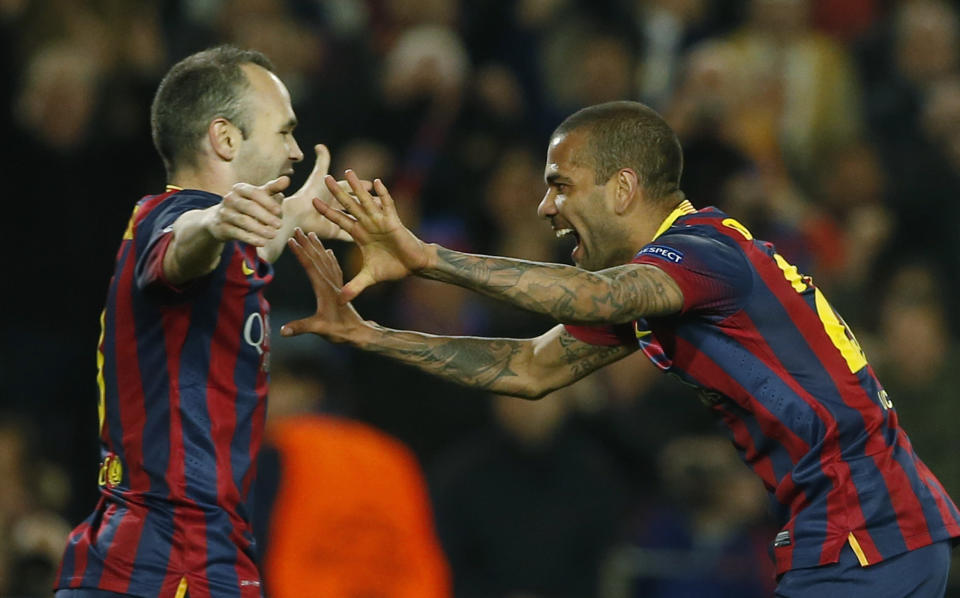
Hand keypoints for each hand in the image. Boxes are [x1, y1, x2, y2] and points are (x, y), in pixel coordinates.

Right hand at [205, 176, 287, 245]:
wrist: (219, 220)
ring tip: (273, 235)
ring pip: (243, 221)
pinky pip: (237, 233)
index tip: (279, 211)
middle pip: (249, 207)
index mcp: (240, 189)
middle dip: (266, 216)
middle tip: (279, 225)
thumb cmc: (246, 205)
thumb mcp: (258, 196)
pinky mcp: (222, 227)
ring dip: (260, 229)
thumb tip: (286, 179)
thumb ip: (273, 188)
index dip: (267, 202)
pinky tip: (263, 242)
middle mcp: (230, 199)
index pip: (255, 193)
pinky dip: (251, 238)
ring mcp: (225, 213)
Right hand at [280, 229, 365, 340]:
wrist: (360, 333)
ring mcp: (336, 284)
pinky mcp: (340, 288)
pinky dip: (330, 258)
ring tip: (311, 234)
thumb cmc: (341, 332)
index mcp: (325, 288)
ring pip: (326, 260)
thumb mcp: (319, 329)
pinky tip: (329, 252)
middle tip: (297, 229)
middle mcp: (331, 283)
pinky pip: (335, 268)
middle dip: (307, 243)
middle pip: (317, 258)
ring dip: (317, 247)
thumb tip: (282, 330)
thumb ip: (301, 327)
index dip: (300, 252)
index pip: (310, 266)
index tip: (291, 239)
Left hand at [286, 144, 372, 241]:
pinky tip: (368, 234)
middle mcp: (335, 206)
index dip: (359, 186)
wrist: (299, 214)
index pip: (350, 188)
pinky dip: (356, 235)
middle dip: (366, 202)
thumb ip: (322, 161)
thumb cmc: (310, 194)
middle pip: (354, 203)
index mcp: (334, 193)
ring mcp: (335, 220)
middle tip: (379, 201)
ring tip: (378, 218)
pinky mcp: (334, 232)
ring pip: (354, 219)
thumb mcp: (319, 175)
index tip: (371, 184)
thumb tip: (320, 145)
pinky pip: (346, 235)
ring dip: (364, 218)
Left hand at [317, 171, 433, 301]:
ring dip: (358, 187)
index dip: (328, 212)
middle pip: (350, 206)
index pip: (340, 220)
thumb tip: (340, 300)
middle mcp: (369, 225)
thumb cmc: (394, 268)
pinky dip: (383, 195)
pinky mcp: (394, 222)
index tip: (313, 202)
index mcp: (360, 235)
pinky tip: (377, 182)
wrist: (415, 266)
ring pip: (366, 201)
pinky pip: (388, 206)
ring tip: (349, 171)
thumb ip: (355, 286)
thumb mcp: (369, 277)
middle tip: (326, 178)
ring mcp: (381, 221)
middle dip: (338, 193)